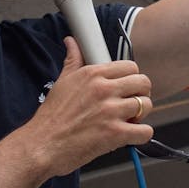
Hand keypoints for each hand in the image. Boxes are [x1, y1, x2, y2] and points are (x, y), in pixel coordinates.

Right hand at [24, 38, 154, 174]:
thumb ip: (73, 60)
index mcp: (93, 74)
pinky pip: (145, 131)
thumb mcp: (61, 82)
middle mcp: (104, 89)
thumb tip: (71, 42)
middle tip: (131, 104)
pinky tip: (130, 136)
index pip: (130, 66)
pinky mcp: (115, 134)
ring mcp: (111, 111)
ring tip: (128, 120)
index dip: (131, 78)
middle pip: (143, 82)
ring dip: (141, 114)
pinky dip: (141, 135)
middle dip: (141, 94)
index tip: (126, 88)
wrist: (42, 145)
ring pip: (146, 104)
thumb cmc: (50, 118)